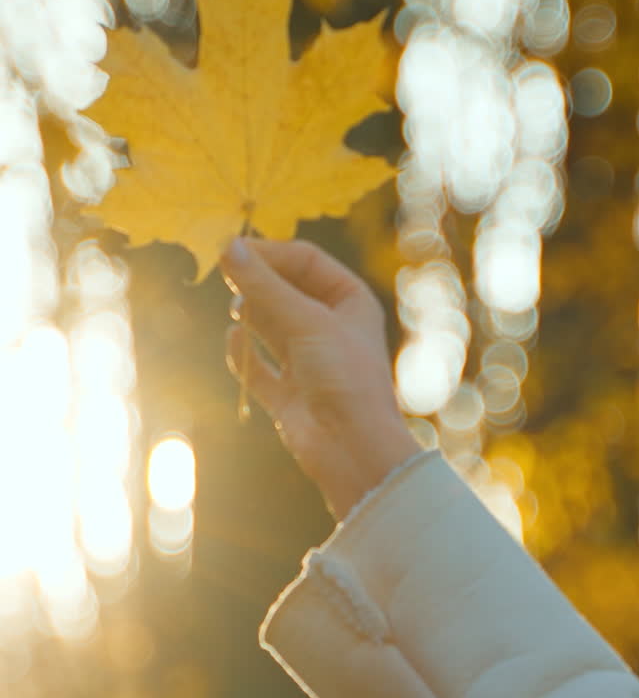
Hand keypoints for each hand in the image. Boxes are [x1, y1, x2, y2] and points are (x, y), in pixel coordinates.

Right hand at [221, 236, 420, 520]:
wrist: (353, 449)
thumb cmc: (344, 377)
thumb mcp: (305, 320)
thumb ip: (265, 285)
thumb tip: (229, 248)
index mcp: (351, 302)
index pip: (305, 261)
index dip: (271, 253)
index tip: (233, 250)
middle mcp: (331, 328)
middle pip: (285, 290)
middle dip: (258, 281)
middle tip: (226, 272)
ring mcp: (309, 361)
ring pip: (270, 325)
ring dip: (251, 312)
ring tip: (238, 309)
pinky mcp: (288, 394)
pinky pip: (258, 366)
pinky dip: (244, 352)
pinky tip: (232, 338)